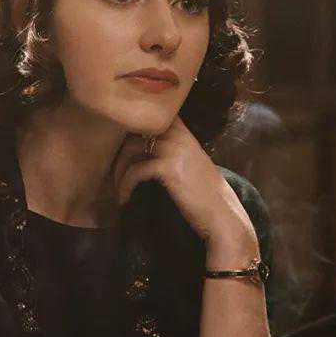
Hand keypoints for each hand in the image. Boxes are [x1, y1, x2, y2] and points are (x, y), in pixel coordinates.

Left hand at [112, 116, 258, 258]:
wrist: (222, 216)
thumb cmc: (204, 195)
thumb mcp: (191, 164)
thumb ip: (172, 151)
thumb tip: (141, 151)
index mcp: (184, 134)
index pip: (151, 120)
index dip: (131, 133)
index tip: (121, 154)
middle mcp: (180, 136)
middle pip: (135, 132)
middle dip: (119, 153)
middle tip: (113, 174)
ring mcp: (175, 149)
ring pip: (131, 149)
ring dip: (119, 170)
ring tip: (117, 188)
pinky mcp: (169, 167)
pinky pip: (136, 170)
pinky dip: (125, 185)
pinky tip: (124, 198)